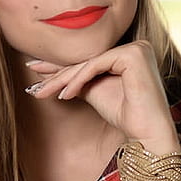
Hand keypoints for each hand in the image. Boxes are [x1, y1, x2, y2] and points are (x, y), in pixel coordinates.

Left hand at [25, 40, 178, 152]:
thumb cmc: (126, 115)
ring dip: (63, 80)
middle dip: (58, 74)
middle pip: (88, 60)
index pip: (91, 59)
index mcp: (131, 52)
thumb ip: (78, 78)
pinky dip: (77, 80)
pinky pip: (96, 65)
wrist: (146, 135)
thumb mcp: (95, 91)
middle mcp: (137, 45)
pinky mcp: (133, 54)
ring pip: (90, 62)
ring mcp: (137, 48)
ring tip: (43, 92)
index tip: (37, 70)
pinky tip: (64, 95)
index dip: (63, 68)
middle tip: (34, 83)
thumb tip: (52, 73)